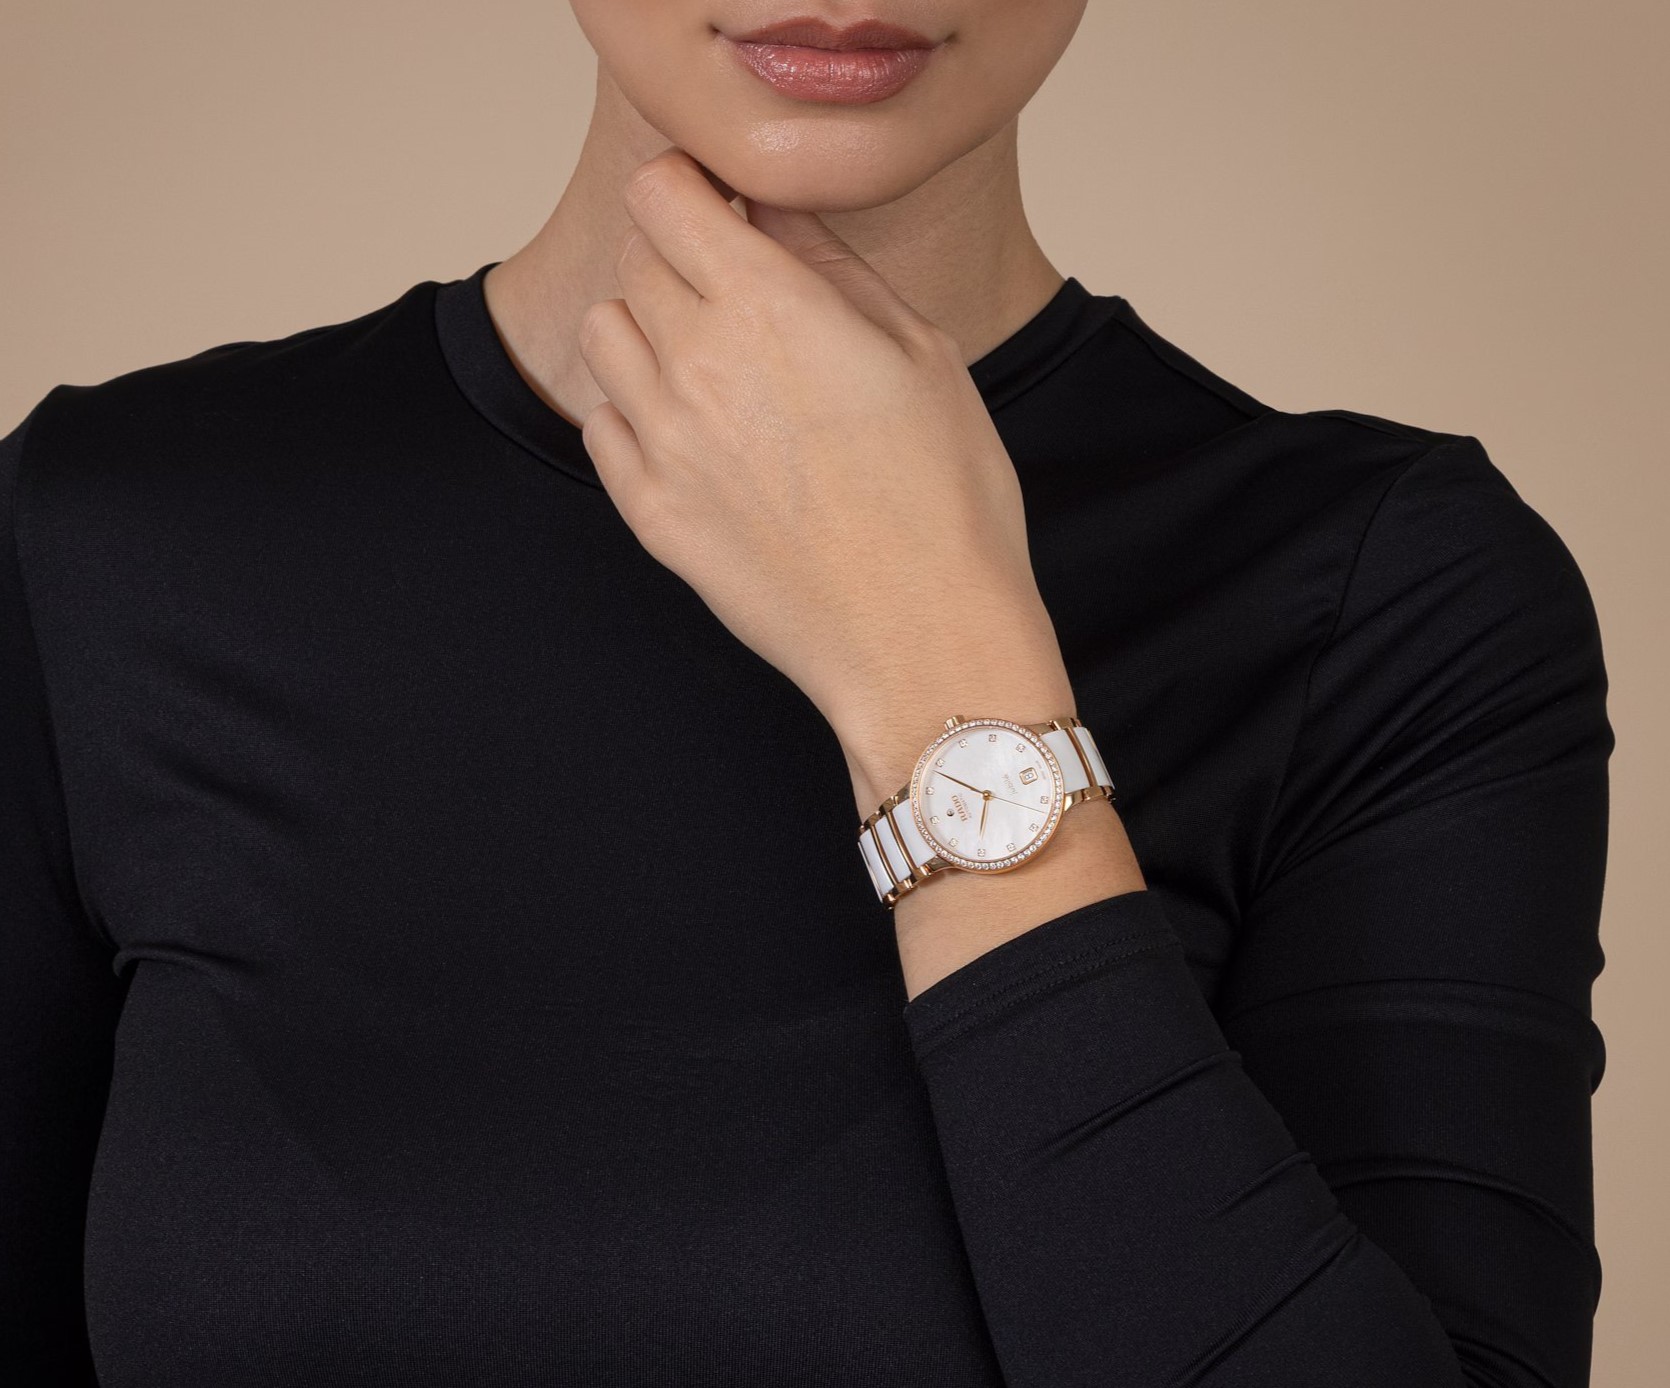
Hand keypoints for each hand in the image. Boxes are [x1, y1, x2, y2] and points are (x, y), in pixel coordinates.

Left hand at [576, 149, 1072, 795]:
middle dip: (680, 257)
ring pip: (607, 337)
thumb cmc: (946, 500)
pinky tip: (701, 436)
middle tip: (740, 295)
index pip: (662, 190)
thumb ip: (832, 265)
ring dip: (650, 329)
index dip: (692, 187)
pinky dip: (636, 414)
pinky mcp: (650, 514)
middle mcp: (695, 365)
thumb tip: (775, 208)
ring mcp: (662, 445)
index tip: (724, 209)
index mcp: (766, 307)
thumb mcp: (922, 351)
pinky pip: (603, 427)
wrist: (923, 638)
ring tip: (717, 365)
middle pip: (634, 258)